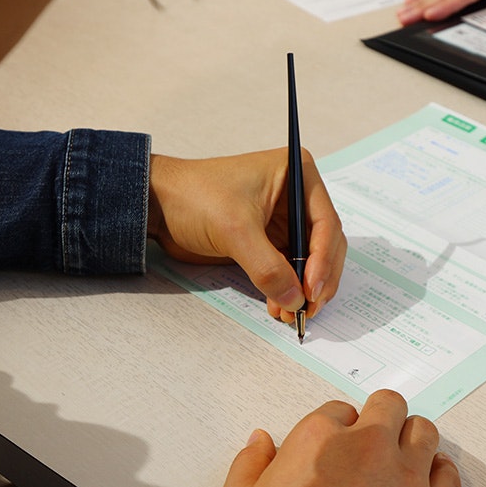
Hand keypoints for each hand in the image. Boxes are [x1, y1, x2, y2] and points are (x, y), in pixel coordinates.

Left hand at [148, 148, 345, 321]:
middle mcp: (296, 195)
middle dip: (317, 278)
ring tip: (291, 313)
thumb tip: (294, 299)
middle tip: (308, 307)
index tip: (312, 288)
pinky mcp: (270, 242)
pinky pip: (289, 270)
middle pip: (324, 244)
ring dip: (303, 289)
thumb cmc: (194, 196)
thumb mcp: (235, 230)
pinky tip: (278, 307)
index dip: (323, 259)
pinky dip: (287, 290)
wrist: (159, 205)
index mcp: (297, 173)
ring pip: (310, 261)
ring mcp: (285, 220)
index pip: (325, 222)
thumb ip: (268, 267)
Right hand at [214, 390, 460, 486]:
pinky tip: (425, 485)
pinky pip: (449, 475)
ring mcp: (407, 479)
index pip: (340, 410)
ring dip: (411, 441)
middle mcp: (369, 447)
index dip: (337, 429)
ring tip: (399, 466)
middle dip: (380, 420)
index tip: (335, 451)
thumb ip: (248, 464)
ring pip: (424, 433)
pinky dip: (439, 474)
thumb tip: (262, 440)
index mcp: (319, 438)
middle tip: (371, 448)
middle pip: (389, 406)